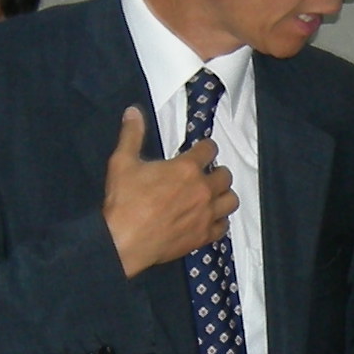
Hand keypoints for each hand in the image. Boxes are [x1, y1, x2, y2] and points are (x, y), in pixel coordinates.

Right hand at [102, 107, 234, 277]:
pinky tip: (210, 219)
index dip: (207, 147)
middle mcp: (202, 190)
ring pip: (231, 201)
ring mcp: (205, 215)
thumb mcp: (123, 162)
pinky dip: (220, 221)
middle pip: (225, 175)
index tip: (203, 150)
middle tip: (206, 174)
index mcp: (186, 169)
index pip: (210, 149)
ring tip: (213, 195)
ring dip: (224, 195)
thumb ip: (132, 135)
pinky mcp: (202, 236)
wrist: (124, 241)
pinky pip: (223, 226)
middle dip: (217, 171)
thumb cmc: (124, 202)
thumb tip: (133, 112)